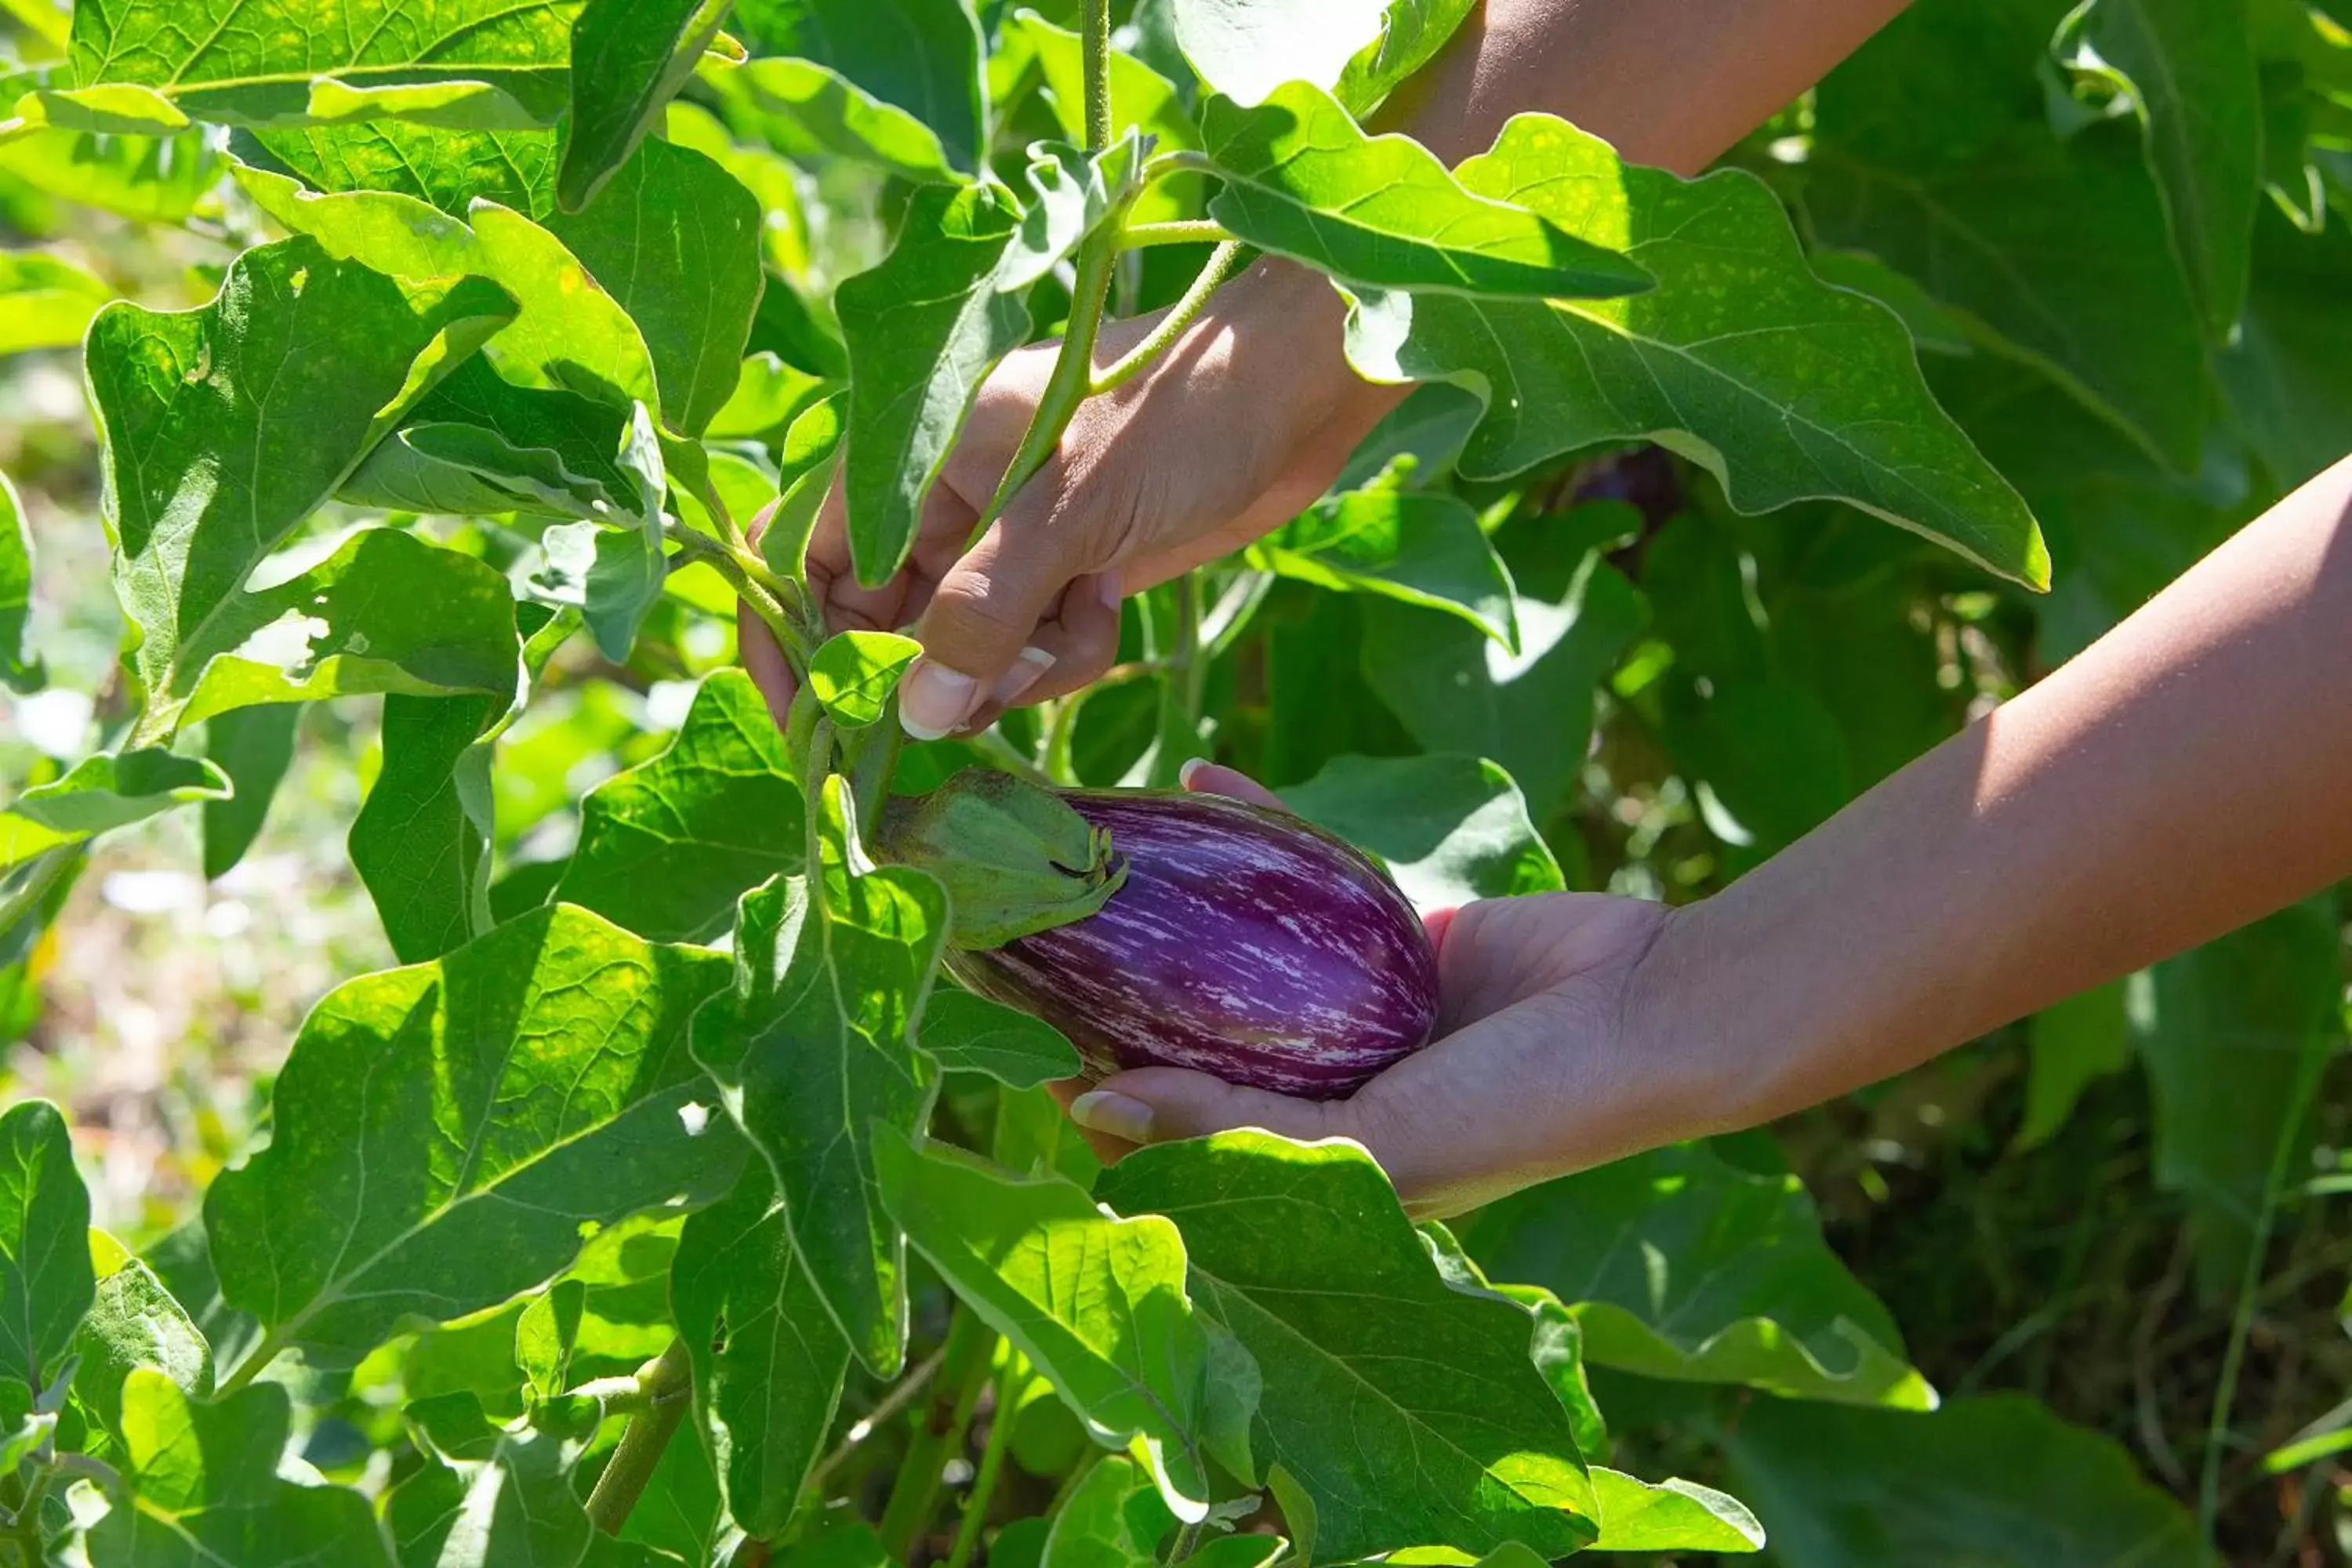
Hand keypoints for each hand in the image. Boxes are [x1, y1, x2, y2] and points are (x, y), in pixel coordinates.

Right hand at [739, 259, 1399, 736]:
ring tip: (1075, 625)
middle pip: (881, 623)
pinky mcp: (1066, 573)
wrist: (1301, 390)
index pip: (803, 556)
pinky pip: (1031, 651)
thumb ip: (982, 612)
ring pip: (963, 653)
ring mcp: (1007, 540)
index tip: (811, 732)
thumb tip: (911, 715)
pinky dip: (1064, 652)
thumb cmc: (1180, 413)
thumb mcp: (1069, 511)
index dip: (791, 643)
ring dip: (1014, 669)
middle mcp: (945, 501)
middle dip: (926, 680)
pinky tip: (1111, 609)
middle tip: (968, 722)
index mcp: (912, 456)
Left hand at [1060, 764, 1712, 1217]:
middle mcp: (1321, 1085)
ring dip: (1165, 899)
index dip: (1097, 1089)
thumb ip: (1236, 1126)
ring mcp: (1351, 1003)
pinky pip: (1299, 872)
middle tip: (1029, 926)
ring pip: (1234, 946)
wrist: (1648, 1009)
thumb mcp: (1373, 1142)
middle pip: (1191, 1030)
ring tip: (1088, 847)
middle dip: (1113, 983)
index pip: (1175, 1131)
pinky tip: (1195, 772)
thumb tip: (1093, 1104)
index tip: (1019, 1034)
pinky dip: (1251, 822)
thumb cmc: (1517, 1107)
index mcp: (1310, 1158)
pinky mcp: (1386, 927)